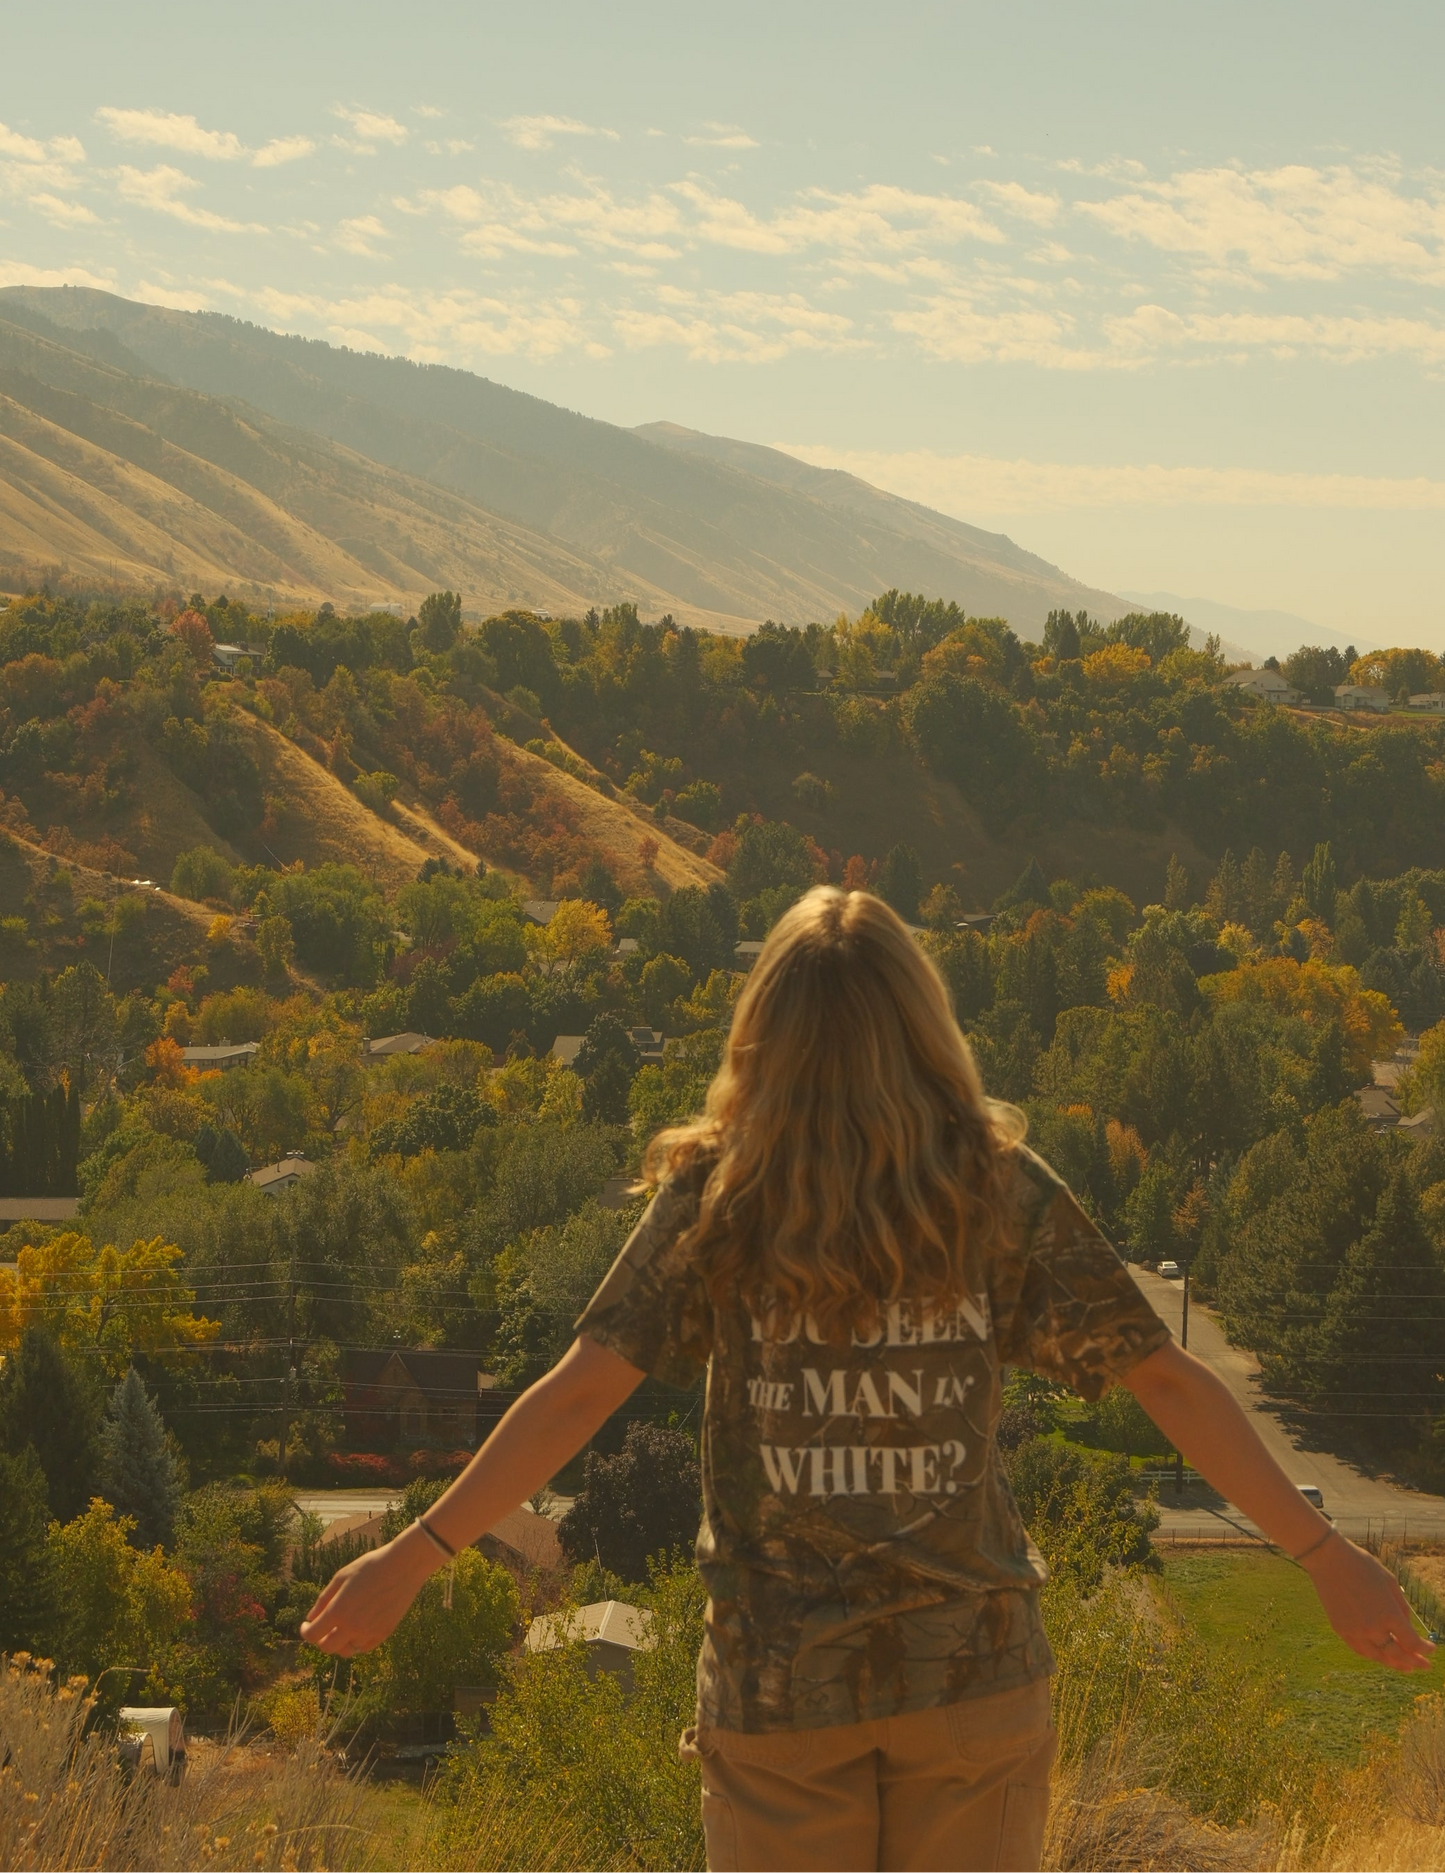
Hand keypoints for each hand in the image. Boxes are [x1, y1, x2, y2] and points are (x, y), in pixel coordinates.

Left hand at [300, 1526, 435, 1656]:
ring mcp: (369, 1632)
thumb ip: (324, 1600)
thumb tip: (311, 1618)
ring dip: (340, 1642)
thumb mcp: (342, 1577)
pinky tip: (359, 1627)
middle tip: (324, 1628)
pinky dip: (357, 1641)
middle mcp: (352, 1627)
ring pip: (346, 1650)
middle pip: (327, 1647)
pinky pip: (364, 1647)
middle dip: (320, 1639)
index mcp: (338, 1611)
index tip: (307, 1624)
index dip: (305, 1630)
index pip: (312, 1635)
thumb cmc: (370, 1566)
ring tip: (342, 1628)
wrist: (403, 1566)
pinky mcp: (384, 1634)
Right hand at [1303, 1533, 1435, 1672]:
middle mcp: (1373, 1628)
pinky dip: (1374, 1655)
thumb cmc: (1362, 1565)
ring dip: (1394, 1663)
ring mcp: (1355, 1631)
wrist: (1328, 1560)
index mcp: (1389, 1614)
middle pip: (1398, 1655)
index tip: (1431, 1649)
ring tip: (1405, 1666)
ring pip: (1379, 1657)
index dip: (1425, 1649)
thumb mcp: (1390, 1581)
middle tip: (1424, 1665)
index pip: (1412, 1642)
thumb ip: (1401, 1607)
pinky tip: (1381, 1656)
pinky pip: (1361, 1650)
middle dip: (1414, 1661)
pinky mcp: (1341, 1630)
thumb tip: (1407, 1626)